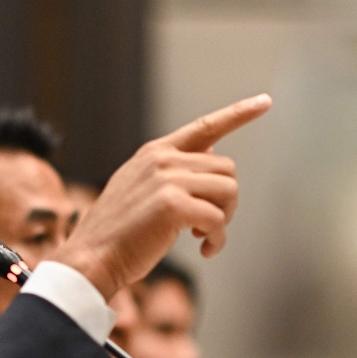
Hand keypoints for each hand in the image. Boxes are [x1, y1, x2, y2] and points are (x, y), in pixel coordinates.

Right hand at [50, 94, 271, 300]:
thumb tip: (212, 153)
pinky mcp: (173, 205)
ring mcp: (166, 180)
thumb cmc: (117, 231)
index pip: (205, 126)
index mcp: (154, 153)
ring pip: (229, 190)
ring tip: (203, 235)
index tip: (264, 101)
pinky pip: (218, 219)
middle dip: (225, 201)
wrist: (91, 256)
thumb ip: (172, 169)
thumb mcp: (139, 187)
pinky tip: (203, 250)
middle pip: (226, 169)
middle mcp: (161, 160)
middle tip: (207, 225)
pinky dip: (218, 239)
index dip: (238, 114)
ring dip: (224, 218)